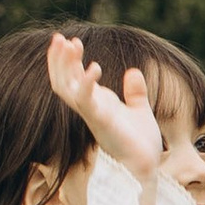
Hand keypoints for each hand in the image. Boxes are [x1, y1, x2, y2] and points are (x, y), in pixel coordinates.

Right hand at [49, 34, 161, 180]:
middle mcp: (89, 109)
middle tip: (58, 37)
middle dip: (58, 59)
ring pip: (67, 88)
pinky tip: (94, 67)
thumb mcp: (140, 110)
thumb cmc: (140, 144)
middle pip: (63, 81)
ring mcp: (93, 115)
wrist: (147, 167)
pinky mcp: (101, 123)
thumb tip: (133, 71)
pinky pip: (87, 102)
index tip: (70, 40)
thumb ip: (135, 92)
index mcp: (96, 104)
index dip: (68, 60)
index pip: (73, 78)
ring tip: (69, 43)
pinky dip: (87, 83)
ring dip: (65, 66)